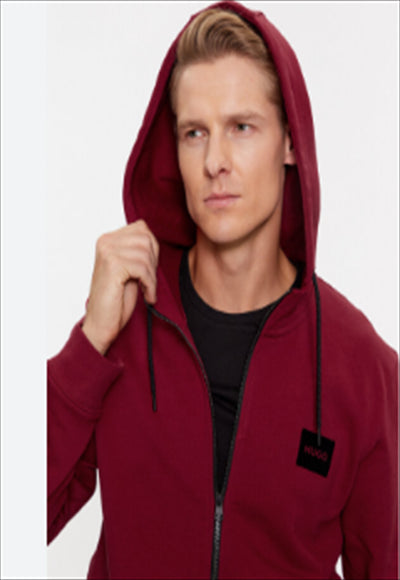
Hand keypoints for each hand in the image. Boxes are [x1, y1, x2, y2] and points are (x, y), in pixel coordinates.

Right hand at [81, 220, 158, 354]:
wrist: (101, 322)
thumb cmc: (117, 297)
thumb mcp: (130, 267)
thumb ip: (137, 249)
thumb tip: (152, 237)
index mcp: (108, 239)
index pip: (142, 228)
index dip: (152, 249)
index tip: (149, 269)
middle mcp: (105, 241)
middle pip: (146, 239)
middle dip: (153, 262)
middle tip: (149, 281)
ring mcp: (107, 252)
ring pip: (146, 254)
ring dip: (152, 276)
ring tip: (147, 290)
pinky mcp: (112, 265)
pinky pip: (143, 269)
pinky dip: (150, 285)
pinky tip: (147, 296)